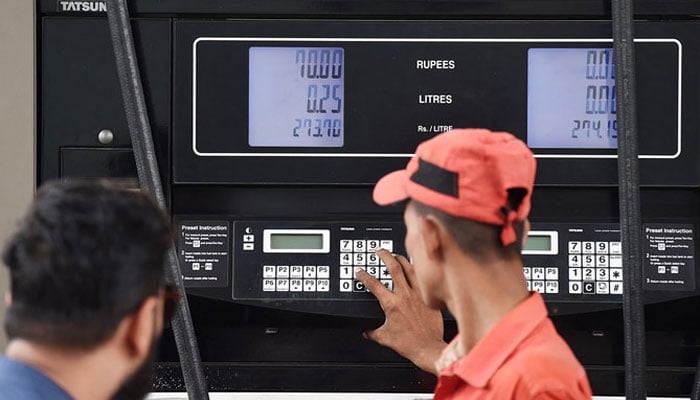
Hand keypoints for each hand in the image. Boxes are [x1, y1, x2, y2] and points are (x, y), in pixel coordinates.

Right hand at [356, 249, 446, 374]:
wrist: (427, 348)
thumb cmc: (409, 344)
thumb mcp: (385, 338)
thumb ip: (373, 332)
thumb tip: (366, 331)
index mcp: (391, 304)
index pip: (373, 284)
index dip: (364, 275)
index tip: (359, 271)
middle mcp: (404, 295)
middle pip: (393, 267)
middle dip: (384, 255)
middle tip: (378, 251)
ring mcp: (418, 294)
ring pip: (409, 268)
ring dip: (400, 258)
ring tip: (395, 255)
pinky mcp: (428, 296)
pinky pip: (422, 277)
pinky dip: (417, 270)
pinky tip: (414, 266)